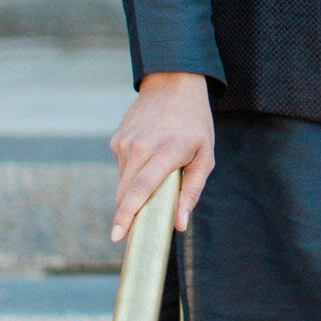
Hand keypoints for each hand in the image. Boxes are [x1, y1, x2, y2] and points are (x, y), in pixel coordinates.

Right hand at [109, 72, 214, 242]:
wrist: (173, 85)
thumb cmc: (194, 124)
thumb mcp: (204, 157)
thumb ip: (191, 192)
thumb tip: (179, 224)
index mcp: (166, 152)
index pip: (140, 189)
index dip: (127, 215)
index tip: (117, 236)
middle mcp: (141, 147)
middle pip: (126, 193)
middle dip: (128, 214)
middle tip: (135, 230)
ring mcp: (125, 142)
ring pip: (124, 182)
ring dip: (136, 190)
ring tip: (158, 173)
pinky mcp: (117, 140)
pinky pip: (124, 168)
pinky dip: (134, 172)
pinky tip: (149, 157)